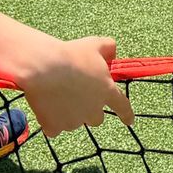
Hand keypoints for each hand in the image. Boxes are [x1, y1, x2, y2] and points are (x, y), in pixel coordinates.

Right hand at [15, 35, 133, 135]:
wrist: (42, 67)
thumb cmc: (70, 54)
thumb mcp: (94, 44)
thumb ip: (109, 47)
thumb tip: (112, 55)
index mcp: (106, 91)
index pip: (123, 106)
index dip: (126, 114)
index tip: (129, 121)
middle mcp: (93, 110)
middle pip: (96, 118)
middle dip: (89, 110)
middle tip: (76, 95)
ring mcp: (74, 121)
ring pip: (73, 121)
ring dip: (68, 113)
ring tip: (56, 94)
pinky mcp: (55, 127)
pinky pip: (54, 128)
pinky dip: (50, 120)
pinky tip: (45, 106)